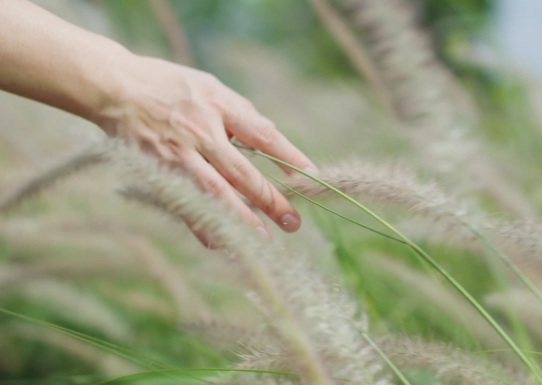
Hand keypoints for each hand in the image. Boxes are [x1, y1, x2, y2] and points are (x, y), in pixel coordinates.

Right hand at [94, 54, 315, 241]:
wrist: (113, 87)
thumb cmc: (168, 85)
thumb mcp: (209, 85)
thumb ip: (241, 111)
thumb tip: (271, 136)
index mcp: (218, 106)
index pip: (263, 135)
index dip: (289, 157)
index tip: (311, 177)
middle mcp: (200, 132)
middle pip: (242, 172)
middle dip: (270, 199)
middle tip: (293, 221)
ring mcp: (177, 155)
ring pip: (213, 193)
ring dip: (240, 218)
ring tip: (262, 239)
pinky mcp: (156, 171)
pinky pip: (182, 202)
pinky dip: (200, 223)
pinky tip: (218, 242)